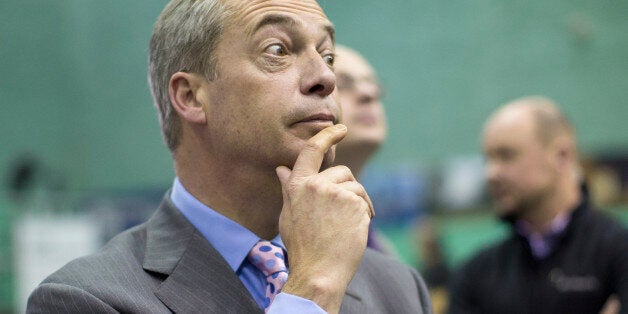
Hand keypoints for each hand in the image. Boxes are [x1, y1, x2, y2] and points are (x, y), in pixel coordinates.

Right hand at [276, 124, 373, 313]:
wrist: (319, 271)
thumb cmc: (302, 247)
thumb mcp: (288, 215)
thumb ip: (289, 189)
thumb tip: (282, 169)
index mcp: (298, 185)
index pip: (311, 151)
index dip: (326, 135)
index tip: (338, 127)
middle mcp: (316, 185)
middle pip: (341, 172)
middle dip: (346, 188)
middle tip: (343, 212)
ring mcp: (336, 193)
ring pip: (355, 187)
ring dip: (357, 202)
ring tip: (348, 225)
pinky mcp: (355, 203)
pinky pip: (364, 202)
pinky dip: (364, 213)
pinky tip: (354, 231)